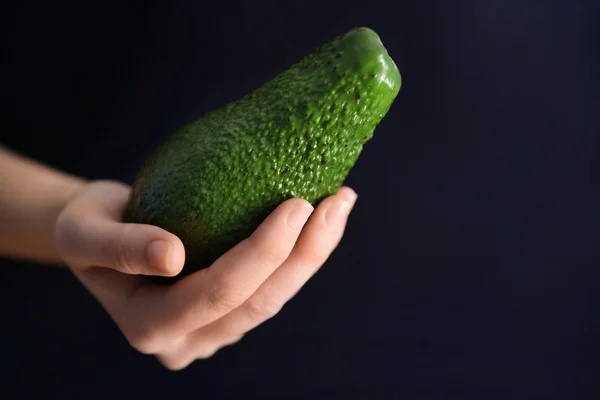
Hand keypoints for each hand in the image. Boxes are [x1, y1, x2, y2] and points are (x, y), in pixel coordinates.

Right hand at [54, 180, 356, 369]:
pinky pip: (272, 288)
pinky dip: (301, 255)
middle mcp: (185, 340)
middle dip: (305, 253)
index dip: (262, 253)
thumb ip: (119, 247)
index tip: (298, 203)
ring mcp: (211, 331)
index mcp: (148, 326)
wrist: (102, 234)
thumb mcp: (83, 231)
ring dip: (314, 254)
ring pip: (275, 299)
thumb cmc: (88, 226)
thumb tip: (171, 255)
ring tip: (341, 203)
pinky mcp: (230, 313)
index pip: (215, 293)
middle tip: (339, 200)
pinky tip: (322, 220)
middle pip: (259, 302)